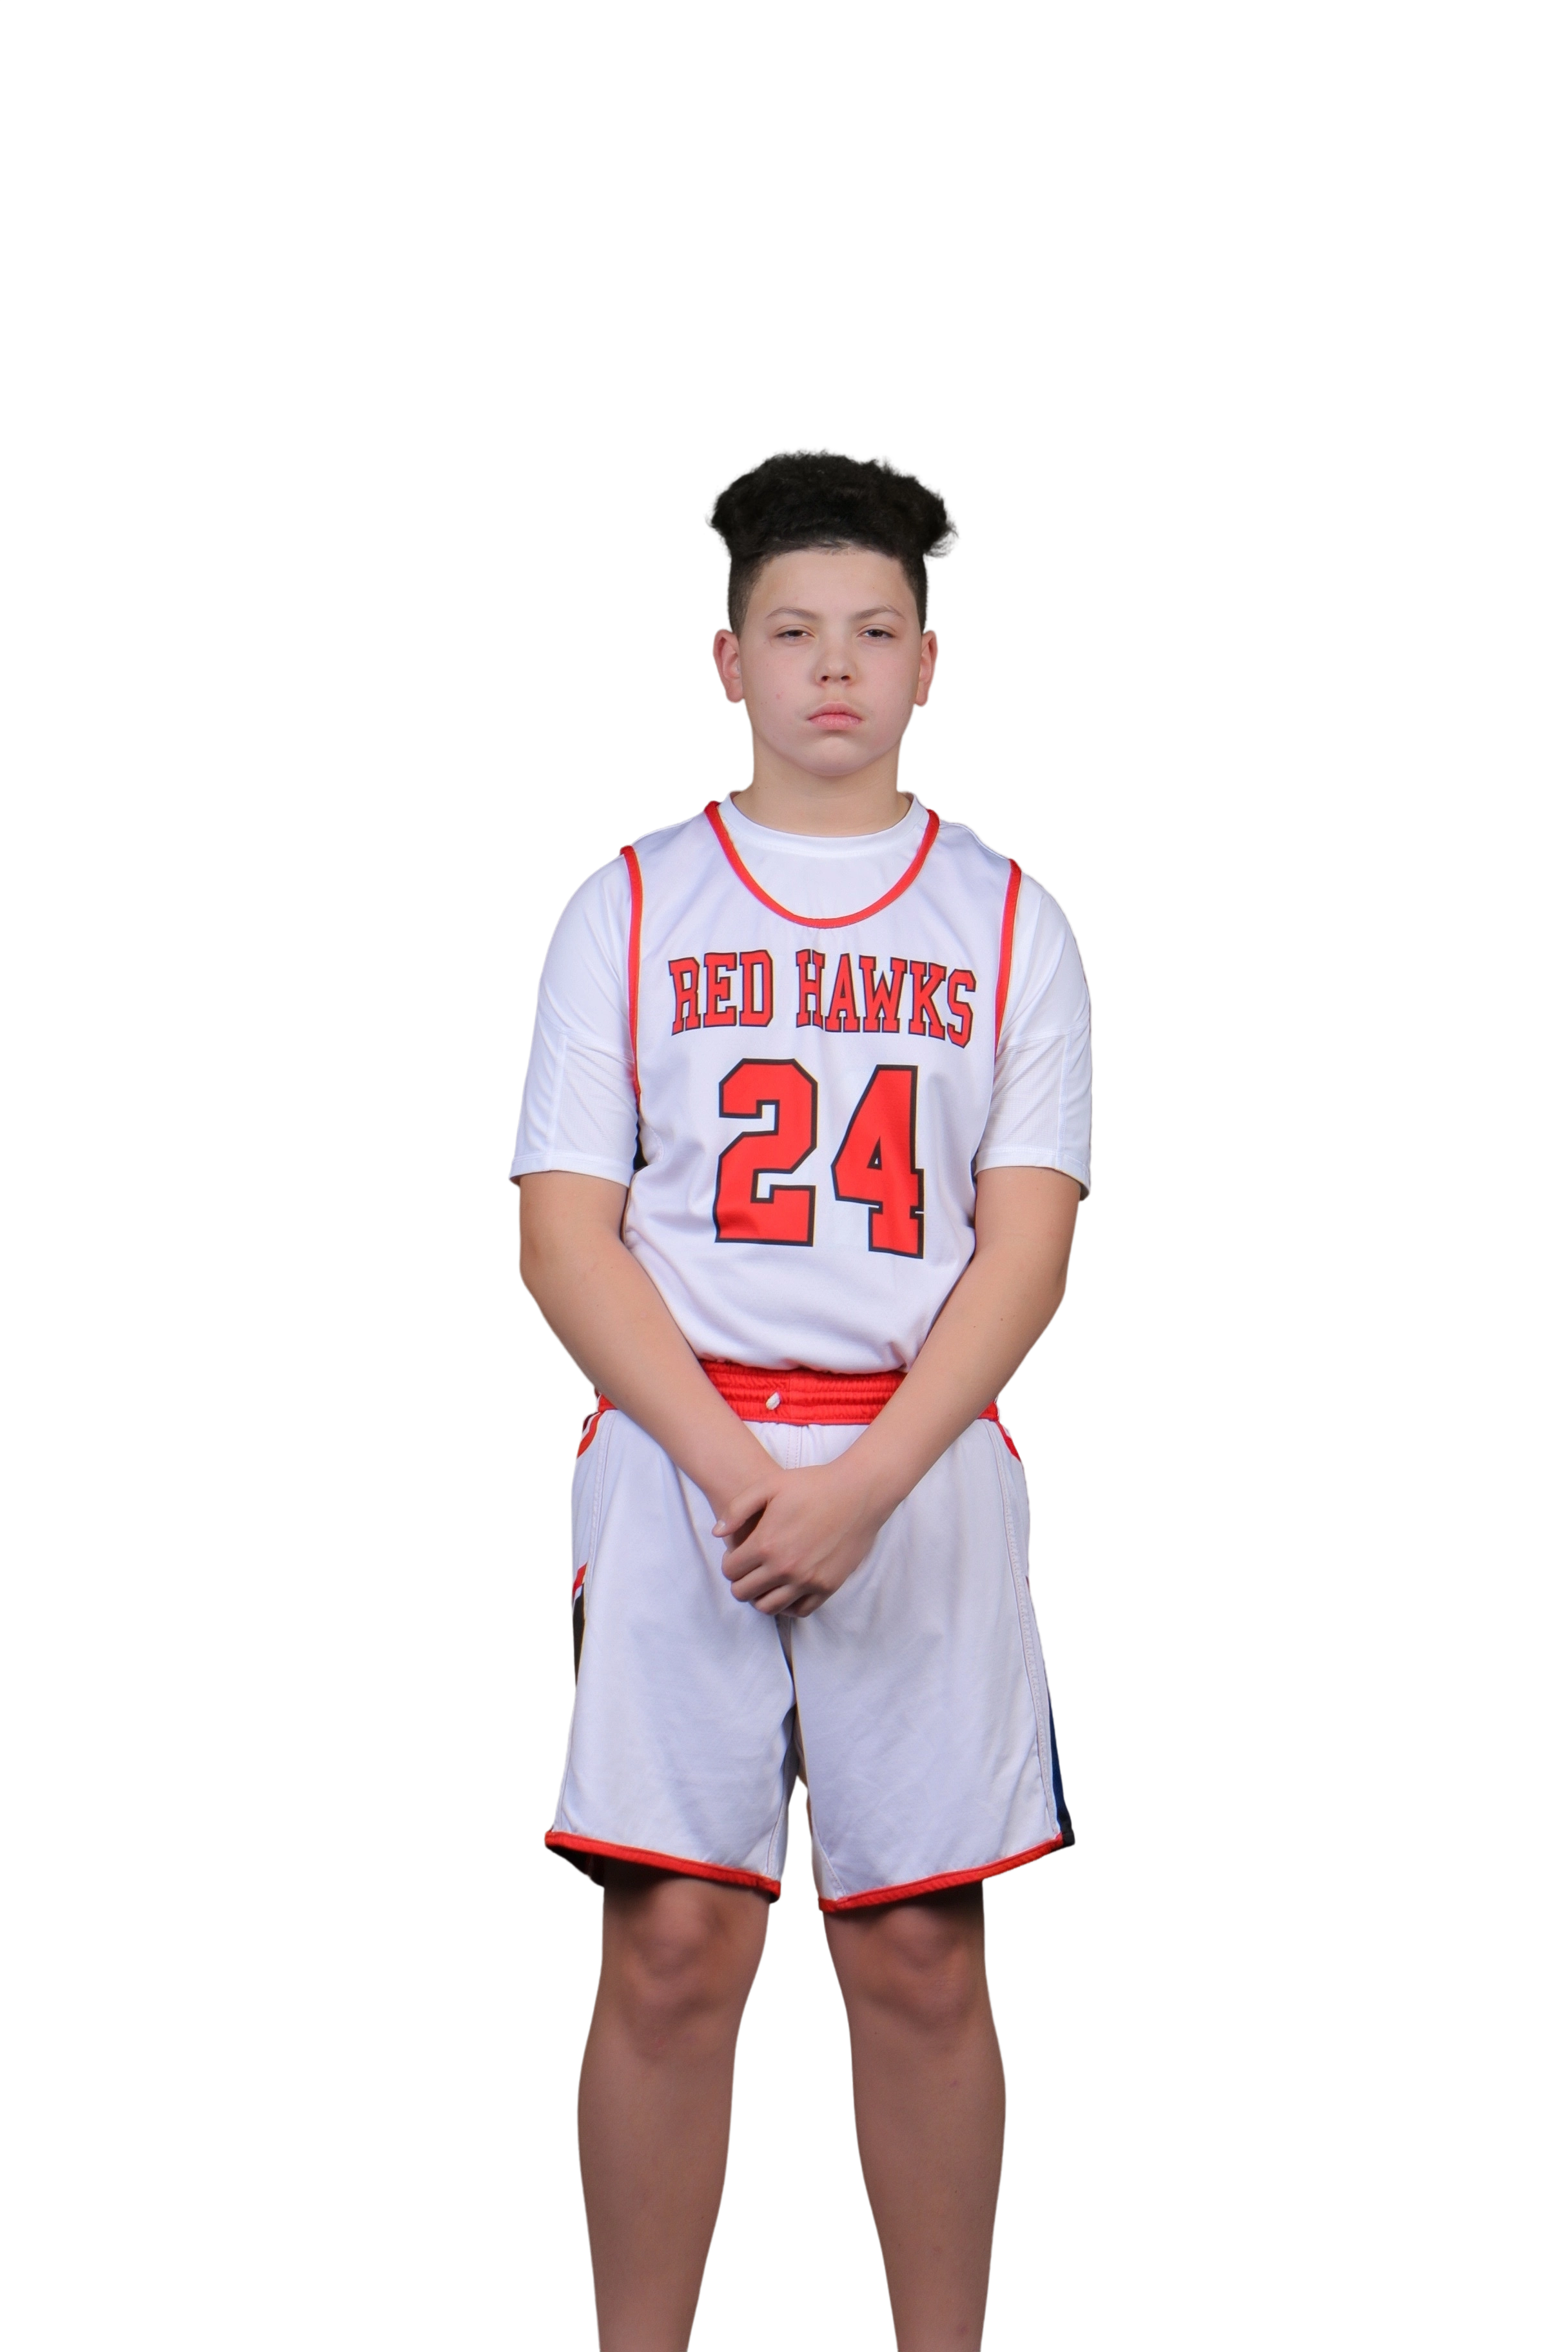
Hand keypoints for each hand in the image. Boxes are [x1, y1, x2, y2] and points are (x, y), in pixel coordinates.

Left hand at [713, 1456, 890, 1617]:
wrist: (858, 1492)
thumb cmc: (813, 1484)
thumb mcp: (769, 1485)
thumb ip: (737, 1509)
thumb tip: (717, 1534)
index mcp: (766, 1543)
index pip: (730, 1571)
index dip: (729, 1563)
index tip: (738, 1555)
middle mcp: (784, 1567)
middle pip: (744, 1593)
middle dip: (740, 1582)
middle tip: (749, 1569)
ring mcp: (807, 1580)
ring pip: (768, 1607)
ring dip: (761, 1597)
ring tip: (766, 1581)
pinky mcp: (828, 1586)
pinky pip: (800, 1611)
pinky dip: (788, 1604)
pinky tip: (787, 1587)